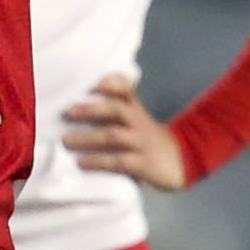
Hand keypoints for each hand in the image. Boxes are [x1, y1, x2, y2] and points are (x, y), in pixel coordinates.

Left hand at [62, 73, 187, 191]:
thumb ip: (119, 110)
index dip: (111, 84)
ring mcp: (141, 143)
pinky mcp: (142, 164)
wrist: (184, 160)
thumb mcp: (140, 120)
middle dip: (90, 109)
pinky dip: (98, 161)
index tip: (92, 84)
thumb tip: (83, 106)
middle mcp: (139, 123)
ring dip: (87, 138)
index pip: (126, 90)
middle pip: (116, 109)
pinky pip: (118, 161)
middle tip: (67, 112)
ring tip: (66, 140)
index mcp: (137, 111)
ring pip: (113, 135)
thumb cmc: (151, 140)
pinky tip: (82, 163)